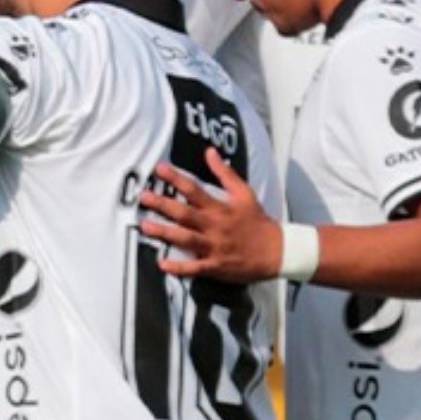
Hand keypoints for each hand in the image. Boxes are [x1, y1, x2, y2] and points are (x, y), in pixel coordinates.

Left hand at [139, 148, 280, 280]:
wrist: (277, 250)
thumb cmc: (258, 222)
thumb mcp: (244, 193)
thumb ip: (225, 173)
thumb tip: (210, 152)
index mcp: (221, 208)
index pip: (195, 190)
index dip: (176, 179)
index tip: (159, 169)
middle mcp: (215, 226)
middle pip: (185, 213)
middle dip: (163, 204)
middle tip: (144, 197)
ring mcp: (215, 247)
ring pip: (186, 238)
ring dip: (165, 232)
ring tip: (145, 226)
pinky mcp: (216, 266)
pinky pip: (195, 267)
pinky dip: (179, 266)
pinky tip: (162, 263)